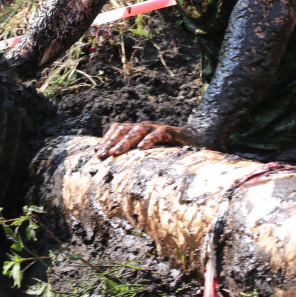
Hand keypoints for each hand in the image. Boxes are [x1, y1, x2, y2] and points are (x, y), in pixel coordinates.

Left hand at [94, 121, 208, 158]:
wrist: (197, 141)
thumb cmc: (170, 149)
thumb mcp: (150, 154)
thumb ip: (136, 157)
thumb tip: (117, 169)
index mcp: (137, 131)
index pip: (117, 129)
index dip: (106, 140)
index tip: (97, 154)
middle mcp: (145, 127)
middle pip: (124, 129)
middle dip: (111, 142)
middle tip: (102, 156)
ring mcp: (157, 128)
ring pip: (138, 130)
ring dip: (125, 141)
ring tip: (116, 153)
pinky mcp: (171, 132)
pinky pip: (159, 133)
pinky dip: (149, 140)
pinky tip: (142, 149)